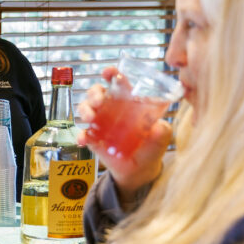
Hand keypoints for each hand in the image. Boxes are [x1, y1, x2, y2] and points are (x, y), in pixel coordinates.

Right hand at [77, 67, 169, 202]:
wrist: (140, 170)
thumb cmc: (151, 146)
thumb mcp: (161, 137)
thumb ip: (162, 131)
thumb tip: (158, 128)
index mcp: (128, 101)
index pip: (118, 82)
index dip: (111, 74)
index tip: (107, 73)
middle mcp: (111, 108)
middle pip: (97, 92)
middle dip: (94, 93)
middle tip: (98, 101)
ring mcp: (100, 122)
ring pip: (85, 108)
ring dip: (85, 109)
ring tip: (90, 118)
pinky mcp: (93, 138)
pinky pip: (82, 133)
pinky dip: (80, 135)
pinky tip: (83, 140)